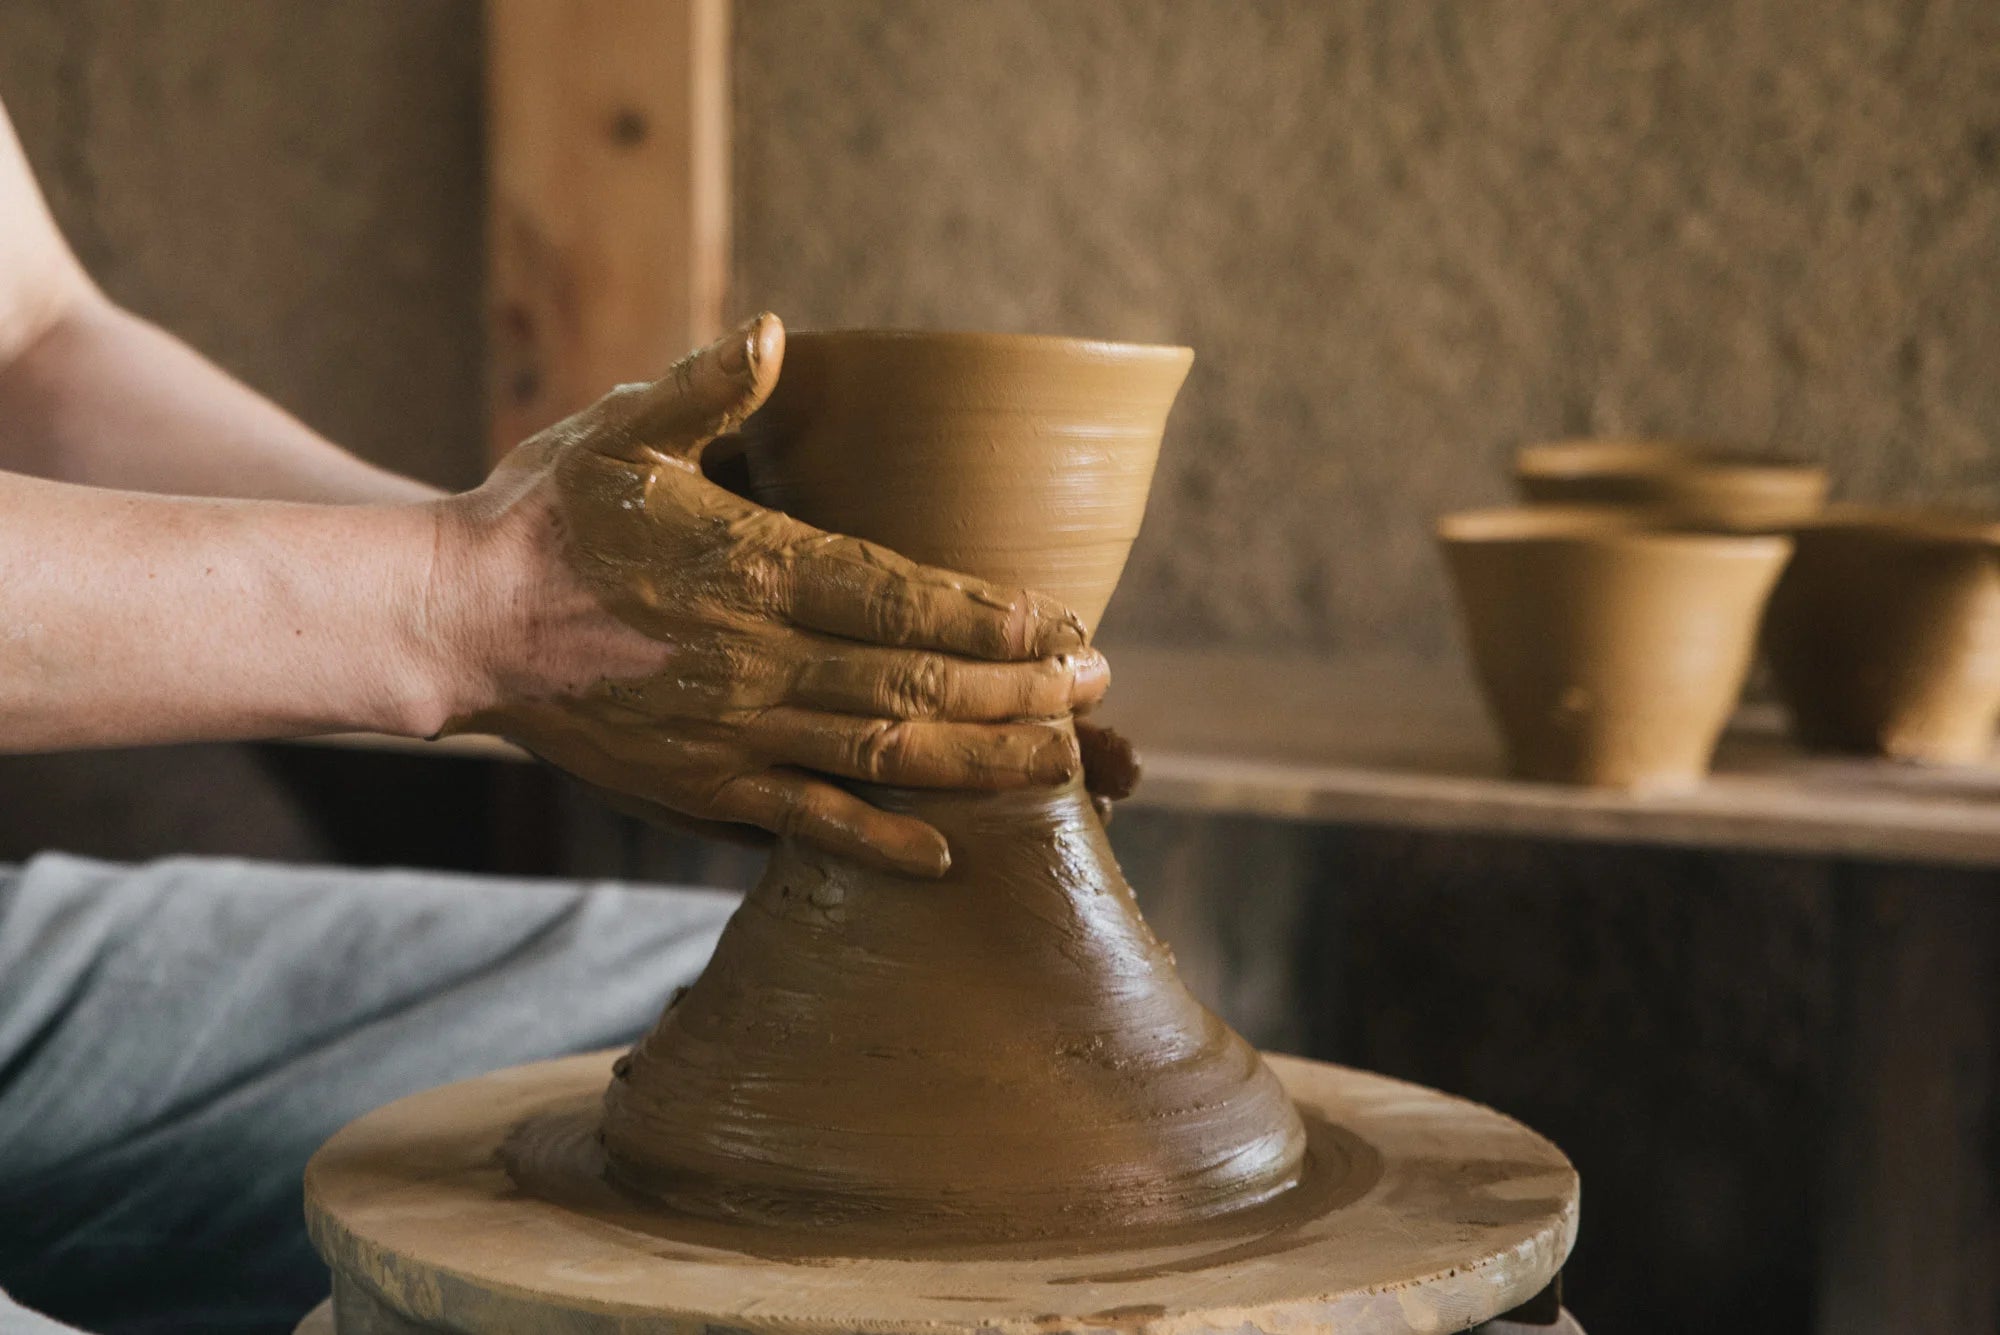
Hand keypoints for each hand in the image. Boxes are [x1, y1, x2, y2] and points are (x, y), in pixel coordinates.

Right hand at [432, 313, 1107, 876]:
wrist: (453, 624)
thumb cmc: (541, 517)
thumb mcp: (620, 431)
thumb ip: (705, 386)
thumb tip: (773, 329)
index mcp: (752, 566)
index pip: (900, 595)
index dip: (989, 615)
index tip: (1061, 620)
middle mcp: (757, 659)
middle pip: (916, 684)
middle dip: (1018, 689)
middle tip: (1094, 684)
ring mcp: (733, 734)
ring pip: (882, 758)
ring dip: (981, 760)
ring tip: (1062, 759)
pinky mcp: (704, 789)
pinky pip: (807, 825)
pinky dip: (879, 843)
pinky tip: (946, 852)